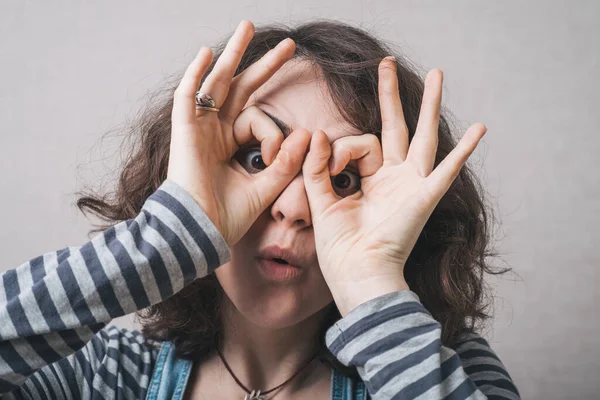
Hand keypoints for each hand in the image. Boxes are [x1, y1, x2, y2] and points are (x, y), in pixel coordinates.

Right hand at [167, 21, 310, 245]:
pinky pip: (188, 96)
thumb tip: (307, 134)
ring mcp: (198, 128)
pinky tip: (207, 52)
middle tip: (288, 46)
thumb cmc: (226, 217)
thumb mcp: (266, 187)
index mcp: (230, 145)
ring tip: (248, 26)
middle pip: (240, 88)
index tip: (276, 154)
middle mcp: (214, 131)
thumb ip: (286, 163)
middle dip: (263, 66)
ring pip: (216, 82)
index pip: (257, 120)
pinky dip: (195, 74)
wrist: (199, 233)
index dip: (272, 133)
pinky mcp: (184, 131)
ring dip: (231, 54)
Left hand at [302, 58, 486, 315]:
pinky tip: (482, 127)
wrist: (356, 274)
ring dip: (429, 105)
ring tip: (439, 74)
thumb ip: (318, 168)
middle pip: (395, 127)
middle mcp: (392, 178)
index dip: (341, 150)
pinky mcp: (423, 197)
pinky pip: (447, 170)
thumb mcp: (321, 201)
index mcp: (369, 180)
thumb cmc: (339, 247)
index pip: (358, 144)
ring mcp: (410, 185)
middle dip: (390, 96)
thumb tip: (318, 133)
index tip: (330, 169)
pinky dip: (465, 150)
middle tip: (386, 63)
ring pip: (423, 136)